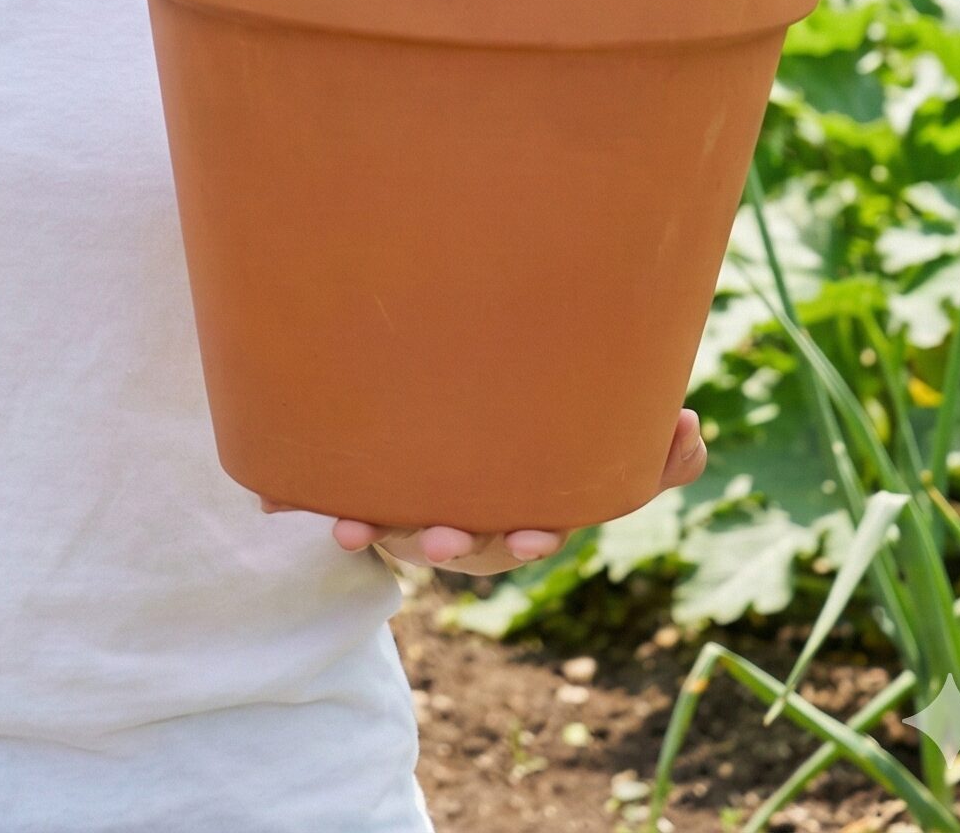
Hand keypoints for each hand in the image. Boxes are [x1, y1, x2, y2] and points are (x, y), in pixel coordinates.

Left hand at [259, 407, 708, 577]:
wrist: (423, 412)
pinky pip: (327, 498)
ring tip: (349, 530)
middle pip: (457, 546)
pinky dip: (296, 501)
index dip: (529, 536)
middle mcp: (461, 516)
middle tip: (443, 535)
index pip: (528, 530)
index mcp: (516, 508)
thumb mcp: (592, 439)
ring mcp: (409, 503)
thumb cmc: (526, 427)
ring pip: (391, 531)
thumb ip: (653, 446)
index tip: (536, 534)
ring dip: (372, 532)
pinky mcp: (356, 485)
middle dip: (452, 545)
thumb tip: (691, 426)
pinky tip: (268, 502)